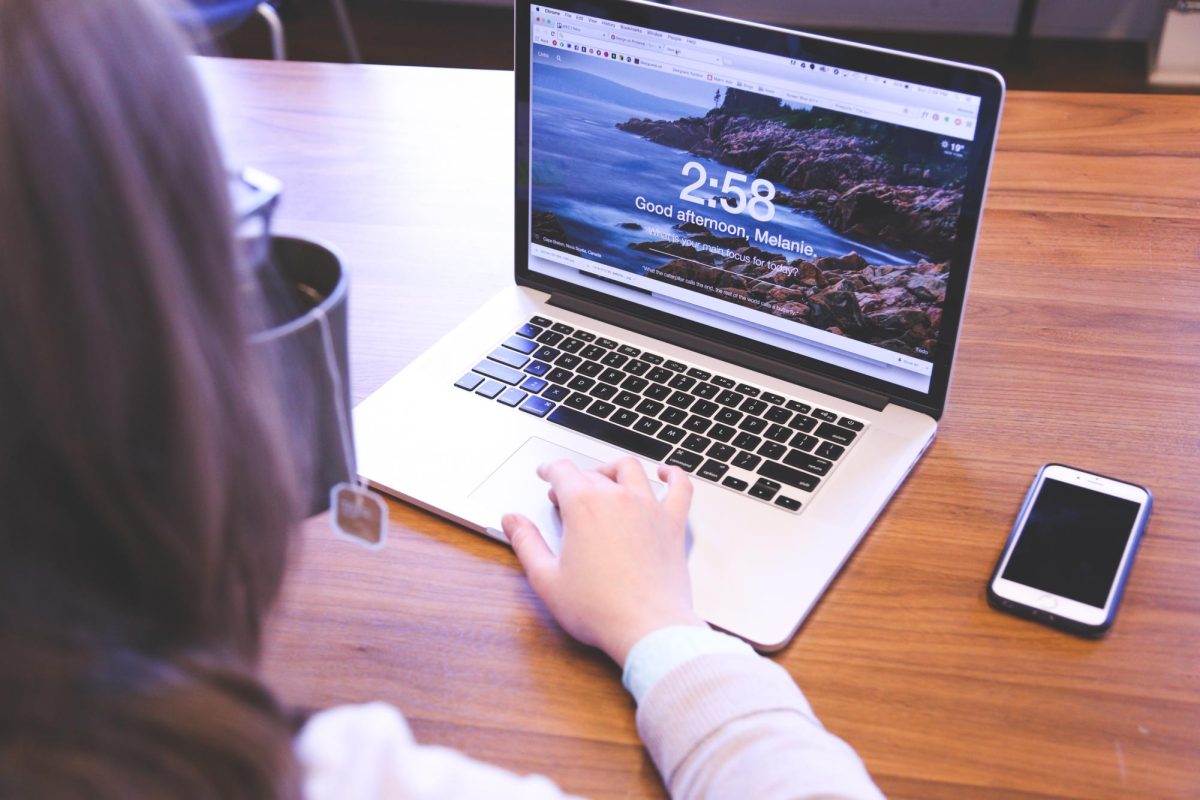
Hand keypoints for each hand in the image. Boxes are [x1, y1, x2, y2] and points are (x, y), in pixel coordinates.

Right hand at [501, 458, 706, 665]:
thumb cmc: (598, 609)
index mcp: (584, 506)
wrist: (647, 628)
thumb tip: (512, 520)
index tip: (545, 473)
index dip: (549, 469)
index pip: (562, 471)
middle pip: (593, 473)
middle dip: (575, 479)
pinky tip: (667, 473)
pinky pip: (681, 488)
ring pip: (631, 470)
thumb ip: (526, 543)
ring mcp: (649, 508)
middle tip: (566, 496)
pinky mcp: (673, 524)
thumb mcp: (547, 579)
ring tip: (604, 478)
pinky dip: (674, 475)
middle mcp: (618, 498)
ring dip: (613, 469)